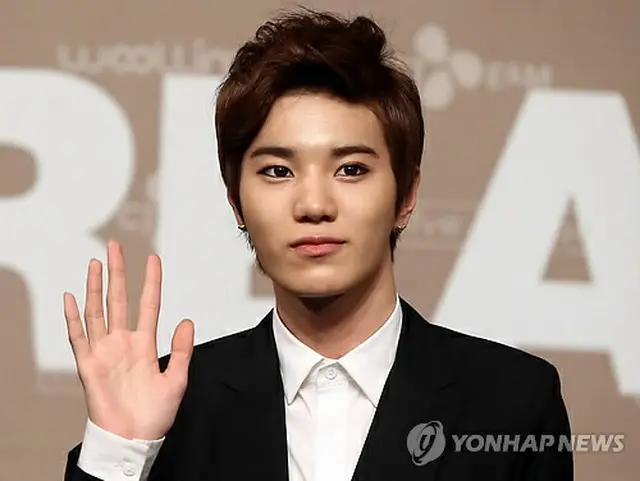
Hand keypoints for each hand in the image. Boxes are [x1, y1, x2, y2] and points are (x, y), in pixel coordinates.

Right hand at [64, 240, 193, 440]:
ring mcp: (104, 351)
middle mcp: (123, 342)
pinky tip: (71, 297)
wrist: (132, 439)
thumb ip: (182, 350)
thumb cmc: (154, 414)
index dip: (151, 281)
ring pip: (97, 311)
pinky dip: (73, 318)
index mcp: (145, 344)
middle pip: (119, 299)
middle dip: (118, 273)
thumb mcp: (177, 380)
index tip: (153, 259)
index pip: (148, 304)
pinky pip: (78, 337)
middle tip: (115, 247)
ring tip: (95, 263)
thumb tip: (188, 321)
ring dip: (95, 288)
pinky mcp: (88, 365)